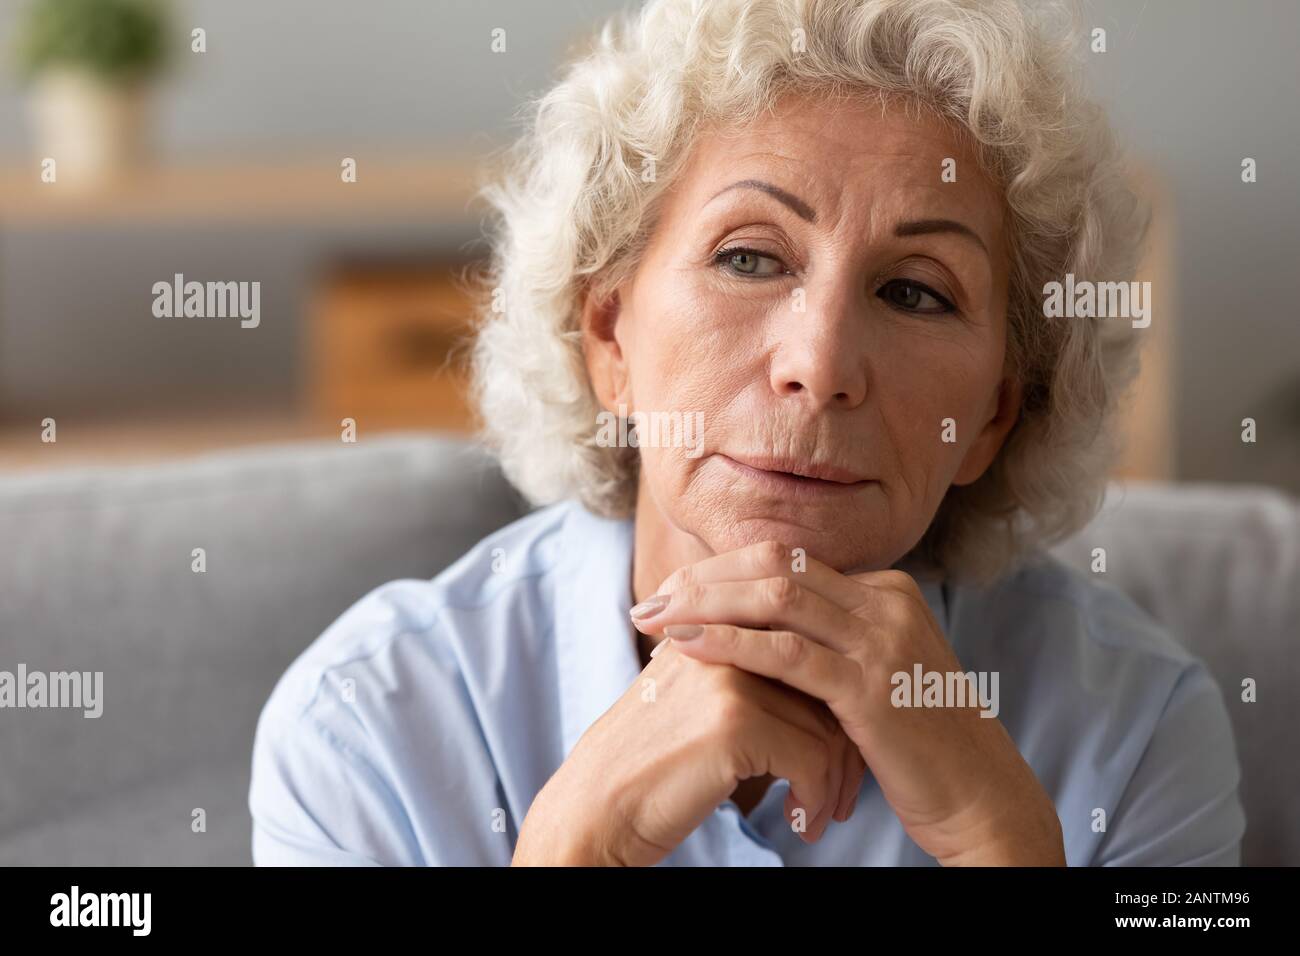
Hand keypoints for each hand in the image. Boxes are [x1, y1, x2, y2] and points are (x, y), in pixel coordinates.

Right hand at [512, 640, 865, 865]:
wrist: (596, 807)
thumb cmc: (650, 764)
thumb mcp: (696, 698)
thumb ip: (746, 674)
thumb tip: (819, 686)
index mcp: (717, 625)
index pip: (807, 647)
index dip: (834, 701)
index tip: (841, 749)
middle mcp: (725, 640)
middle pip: (825, 683)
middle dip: (846, 743)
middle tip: (846, 790)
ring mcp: (729, 678)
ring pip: (828, 726)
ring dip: (834, 781)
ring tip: (821, 813)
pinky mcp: (735, 722)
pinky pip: (813, 760)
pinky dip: (816, 798)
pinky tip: (800, 820)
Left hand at [629, 540, 1065, 865]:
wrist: (979, 795)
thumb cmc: (915, 743)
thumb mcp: (873, 674)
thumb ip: (828, 641)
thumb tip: (756, 626)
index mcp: (886, 590)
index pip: (787, 561)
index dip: (722, 570)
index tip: (673, 589)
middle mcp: (886, 602)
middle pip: (775, 567)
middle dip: (703, 578)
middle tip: (649, 598)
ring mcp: (882, 640)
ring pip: (776, 599)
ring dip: (705, 603)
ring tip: (653, 618)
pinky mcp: (871, 687)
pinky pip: (786, 653)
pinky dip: (729, 643)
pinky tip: (687, 645)